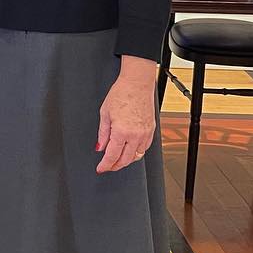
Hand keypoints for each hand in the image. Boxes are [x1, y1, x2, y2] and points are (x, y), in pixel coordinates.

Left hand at [95, 55, 158, 172]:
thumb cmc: (121, 94)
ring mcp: (145, 134)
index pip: (112, 156)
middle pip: (125, 160)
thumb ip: (102, 134)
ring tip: (118, 159)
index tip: (101, 169)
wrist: (137, 84)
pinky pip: (144, 148)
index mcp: (121, 131)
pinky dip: (137, 152)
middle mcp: (135, 135)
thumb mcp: (105, 113)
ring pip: (137, 156)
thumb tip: (100, 147)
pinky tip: (130, 150)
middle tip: (108, 166)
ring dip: (126, 160)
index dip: (105, 165)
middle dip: (115, 166)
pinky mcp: (151, 130)